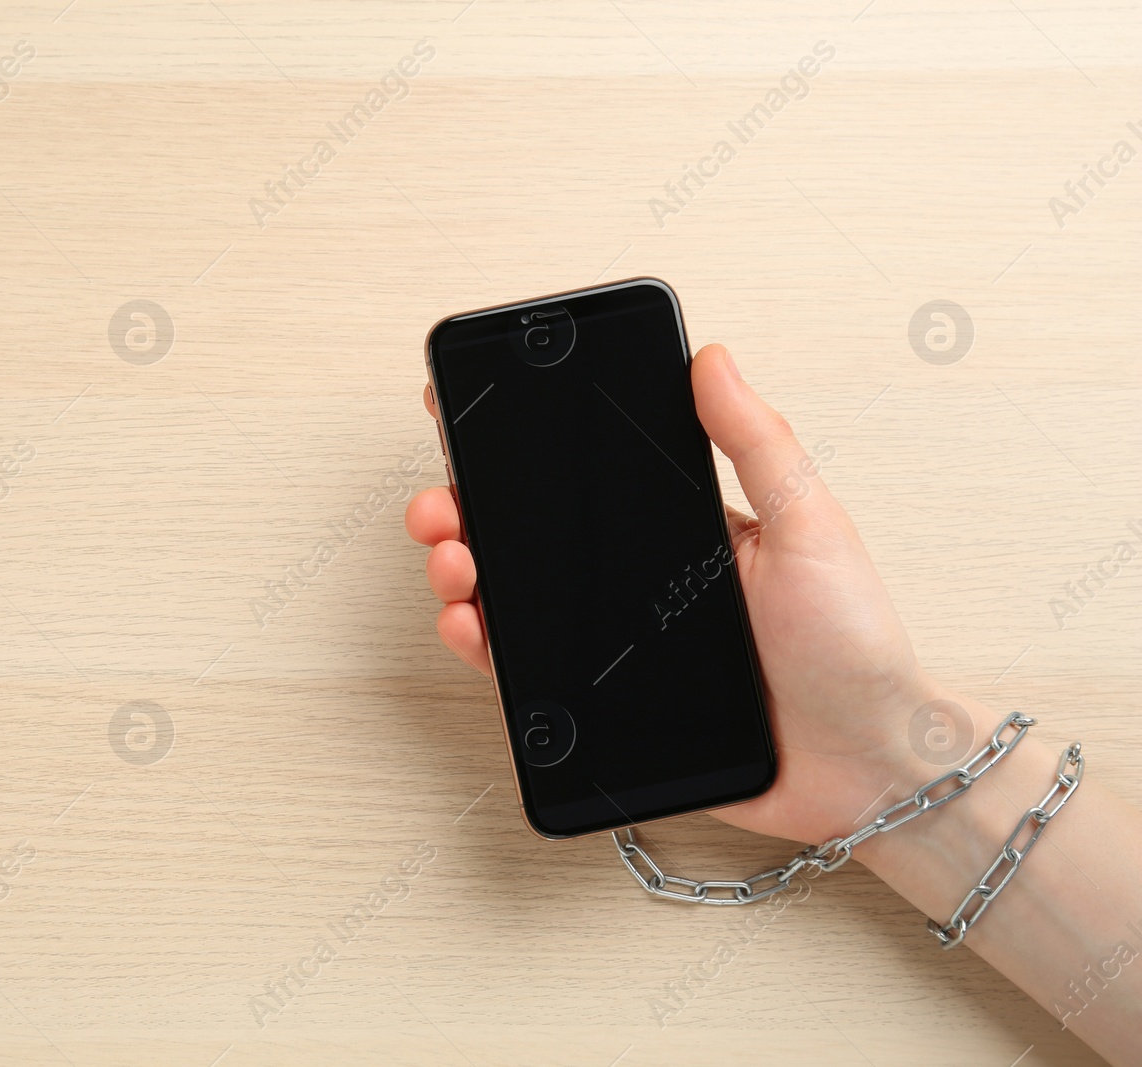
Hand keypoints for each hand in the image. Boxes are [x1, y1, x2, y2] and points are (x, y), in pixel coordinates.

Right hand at [406, 344, 966, 846]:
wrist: (867, 766)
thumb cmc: (855, 647)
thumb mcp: (812, 526)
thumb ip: (758, 443)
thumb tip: (712, 358)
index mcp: (681, 526)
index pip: (585, 473)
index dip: (521, 445)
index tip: (470, 415)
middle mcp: (639, 579)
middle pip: (529, 533)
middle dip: (467, 510)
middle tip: (442, 506)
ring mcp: (617, 641)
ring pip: (515, 597)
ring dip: (463, 571)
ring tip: (453, 562)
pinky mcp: (606, 704)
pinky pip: (528, 670)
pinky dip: (484, 647)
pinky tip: (469, 625)